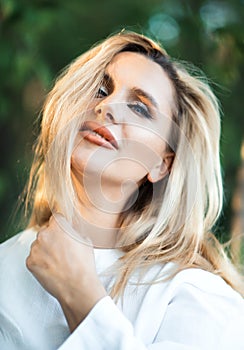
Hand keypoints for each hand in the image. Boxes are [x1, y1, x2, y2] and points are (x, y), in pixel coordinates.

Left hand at [26, 213, 106, 330]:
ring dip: (45, 250)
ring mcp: (35, 248)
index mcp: (58, 226)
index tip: (62, 232)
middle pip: (45, 232)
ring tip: (58, 262)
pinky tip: (52, 268)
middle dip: (52, 238)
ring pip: (38, 245)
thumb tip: (69, 231)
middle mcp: (43, 234)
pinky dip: (40, 262)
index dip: (61, 226)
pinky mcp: (30, 262)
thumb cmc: (84, 264)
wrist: (77, 287)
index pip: (56, 218)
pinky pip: (34, 258)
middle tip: (62, 250)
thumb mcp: (85, 240)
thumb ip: (73, 231)